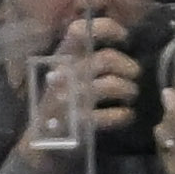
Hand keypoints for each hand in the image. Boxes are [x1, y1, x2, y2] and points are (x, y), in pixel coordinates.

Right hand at [60, 15, 142, 134]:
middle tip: (134, 75)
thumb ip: (85, 58)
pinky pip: (111, 114)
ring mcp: (70, 100)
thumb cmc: (60, 104)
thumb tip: (122, 43)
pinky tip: (127, 115)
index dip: (107, 29)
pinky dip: (124, 115)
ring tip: (131, 95)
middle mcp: (64, 75)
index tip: (124, 37)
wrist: (41, 144)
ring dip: (129, 90)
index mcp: (61, 59)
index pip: (80, 31)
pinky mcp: (79, 123)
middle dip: (128, 66)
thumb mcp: (65, 75)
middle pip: (106, 58)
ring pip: (111, 84)